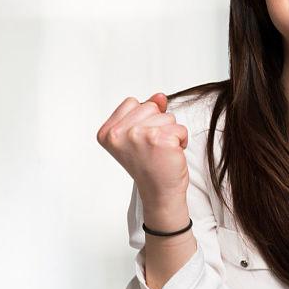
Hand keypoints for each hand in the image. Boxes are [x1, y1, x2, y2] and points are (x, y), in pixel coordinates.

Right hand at [96, 92, 189, 208]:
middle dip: (158, 124)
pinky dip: (181, 141)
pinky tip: (170, 155)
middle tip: (152, 148)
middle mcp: (118, 133)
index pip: (133, 103)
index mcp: (107, 132)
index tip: (139, 142)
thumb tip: (160, 96)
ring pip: (167, 116)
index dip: (143, 120)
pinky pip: (180, 128)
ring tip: (160, 152)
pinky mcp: (160, 140)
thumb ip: (147, 111)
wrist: (159, 193)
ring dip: (170, 133)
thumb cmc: (149, 165)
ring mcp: (138, 136)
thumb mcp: (140, 134)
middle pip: (151, 106)